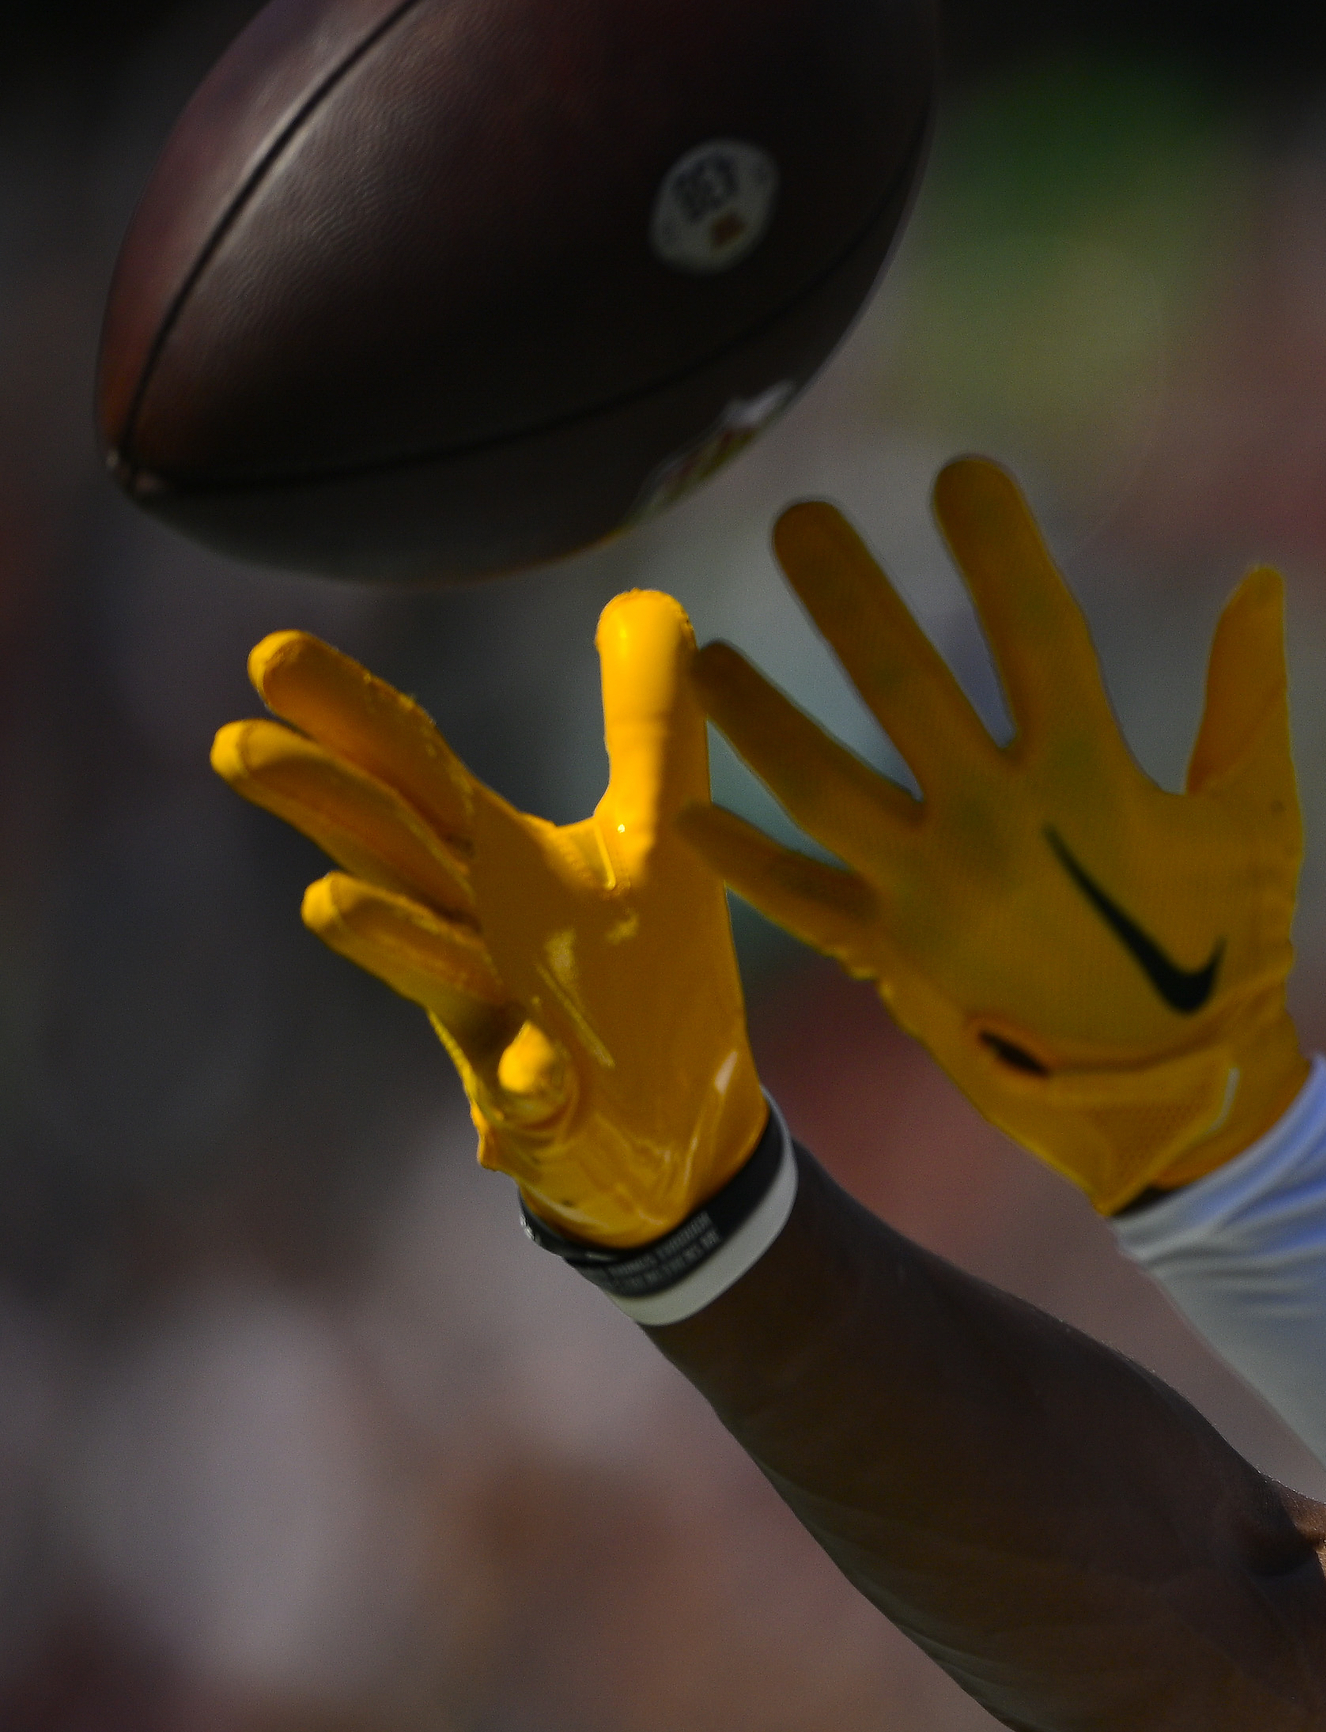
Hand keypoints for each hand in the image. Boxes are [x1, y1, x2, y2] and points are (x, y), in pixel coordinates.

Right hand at [211, 592, 766, 1244]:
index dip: (352, 718)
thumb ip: (648, 727)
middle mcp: (476, 934)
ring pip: (429, 972)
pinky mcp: (545, 1108)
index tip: (272, 653)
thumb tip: (649, 600)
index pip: (412, 775)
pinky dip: (526, 1085)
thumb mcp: (657, 838)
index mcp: (493, 863)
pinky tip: (534, 1076)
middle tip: (237, 746)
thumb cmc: (642, 975)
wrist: (682, 1131)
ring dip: (383, 937)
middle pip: (391, 857)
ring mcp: (500, 1024)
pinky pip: (529, 1096)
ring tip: (328, 899)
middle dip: (324, 806)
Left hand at [680, 456, 1307, 1211]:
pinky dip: (741, 861)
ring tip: (708, 655)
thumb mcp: (1259, 822)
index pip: (1037, 631)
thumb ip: (1250, 698)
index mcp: (1093, 783)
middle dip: (847, 594)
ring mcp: (937, 899)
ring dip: (759, 714)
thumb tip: (1261, 580)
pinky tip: (692, 809)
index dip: (998, 545)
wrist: (1180, 1105)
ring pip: (821, 786)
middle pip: (903, 686)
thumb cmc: (1231, 954)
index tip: (961, 472)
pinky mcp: (898, 962)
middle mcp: (1000, 829)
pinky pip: (799, 904)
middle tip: (797, 517)